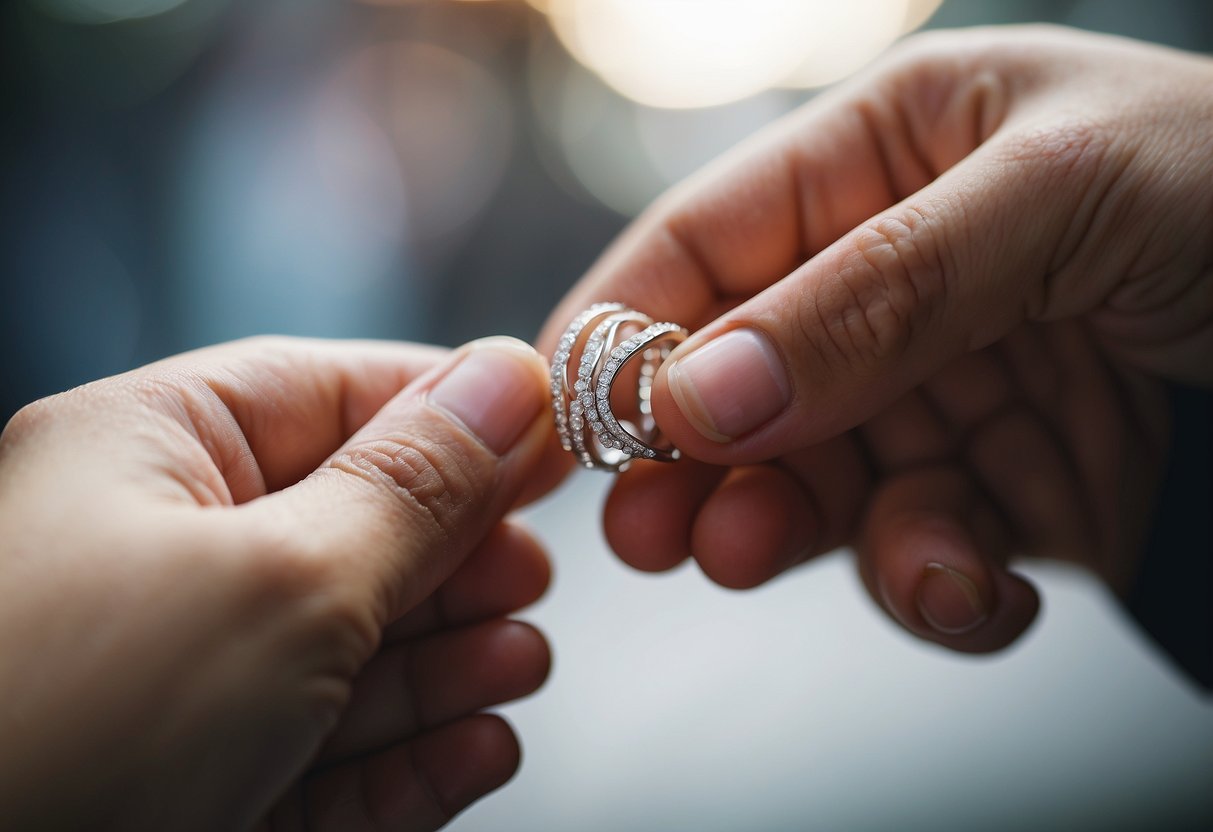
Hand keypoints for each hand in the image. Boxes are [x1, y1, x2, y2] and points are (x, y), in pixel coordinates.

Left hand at [0, 336, 563, 829]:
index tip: (550, 437)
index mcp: (148, 457)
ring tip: (520, 664)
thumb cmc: (67, 731)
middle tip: (532, 575)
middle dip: (456, 558)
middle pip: (353, 530)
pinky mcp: (202, 791)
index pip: (329, 395)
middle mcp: (161, 560)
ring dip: (449, 663)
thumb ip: (414, 483)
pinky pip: (330, 759)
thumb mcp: (284, 577)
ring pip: (350, 653)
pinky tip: (478, 746)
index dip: (451, 410)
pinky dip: (414, 757)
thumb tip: (511, 379)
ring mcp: (182, 683)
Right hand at [542, 26, 1211, 651]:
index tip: (566, 422)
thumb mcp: (1058, 200)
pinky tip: (975, 590)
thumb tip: (699, 394)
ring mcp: (940, 385)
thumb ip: (870, 296)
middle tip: (653, 531)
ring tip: (770, 562)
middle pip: (737, 377)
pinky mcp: (996, 486)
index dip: (625, 329)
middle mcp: (895, 273)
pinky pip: (914, 550)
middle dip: (691, 459)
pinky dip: (928, 588)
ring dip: (792, 535)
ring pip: (811, 480)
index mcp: (891, 154)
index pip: (707, 242)